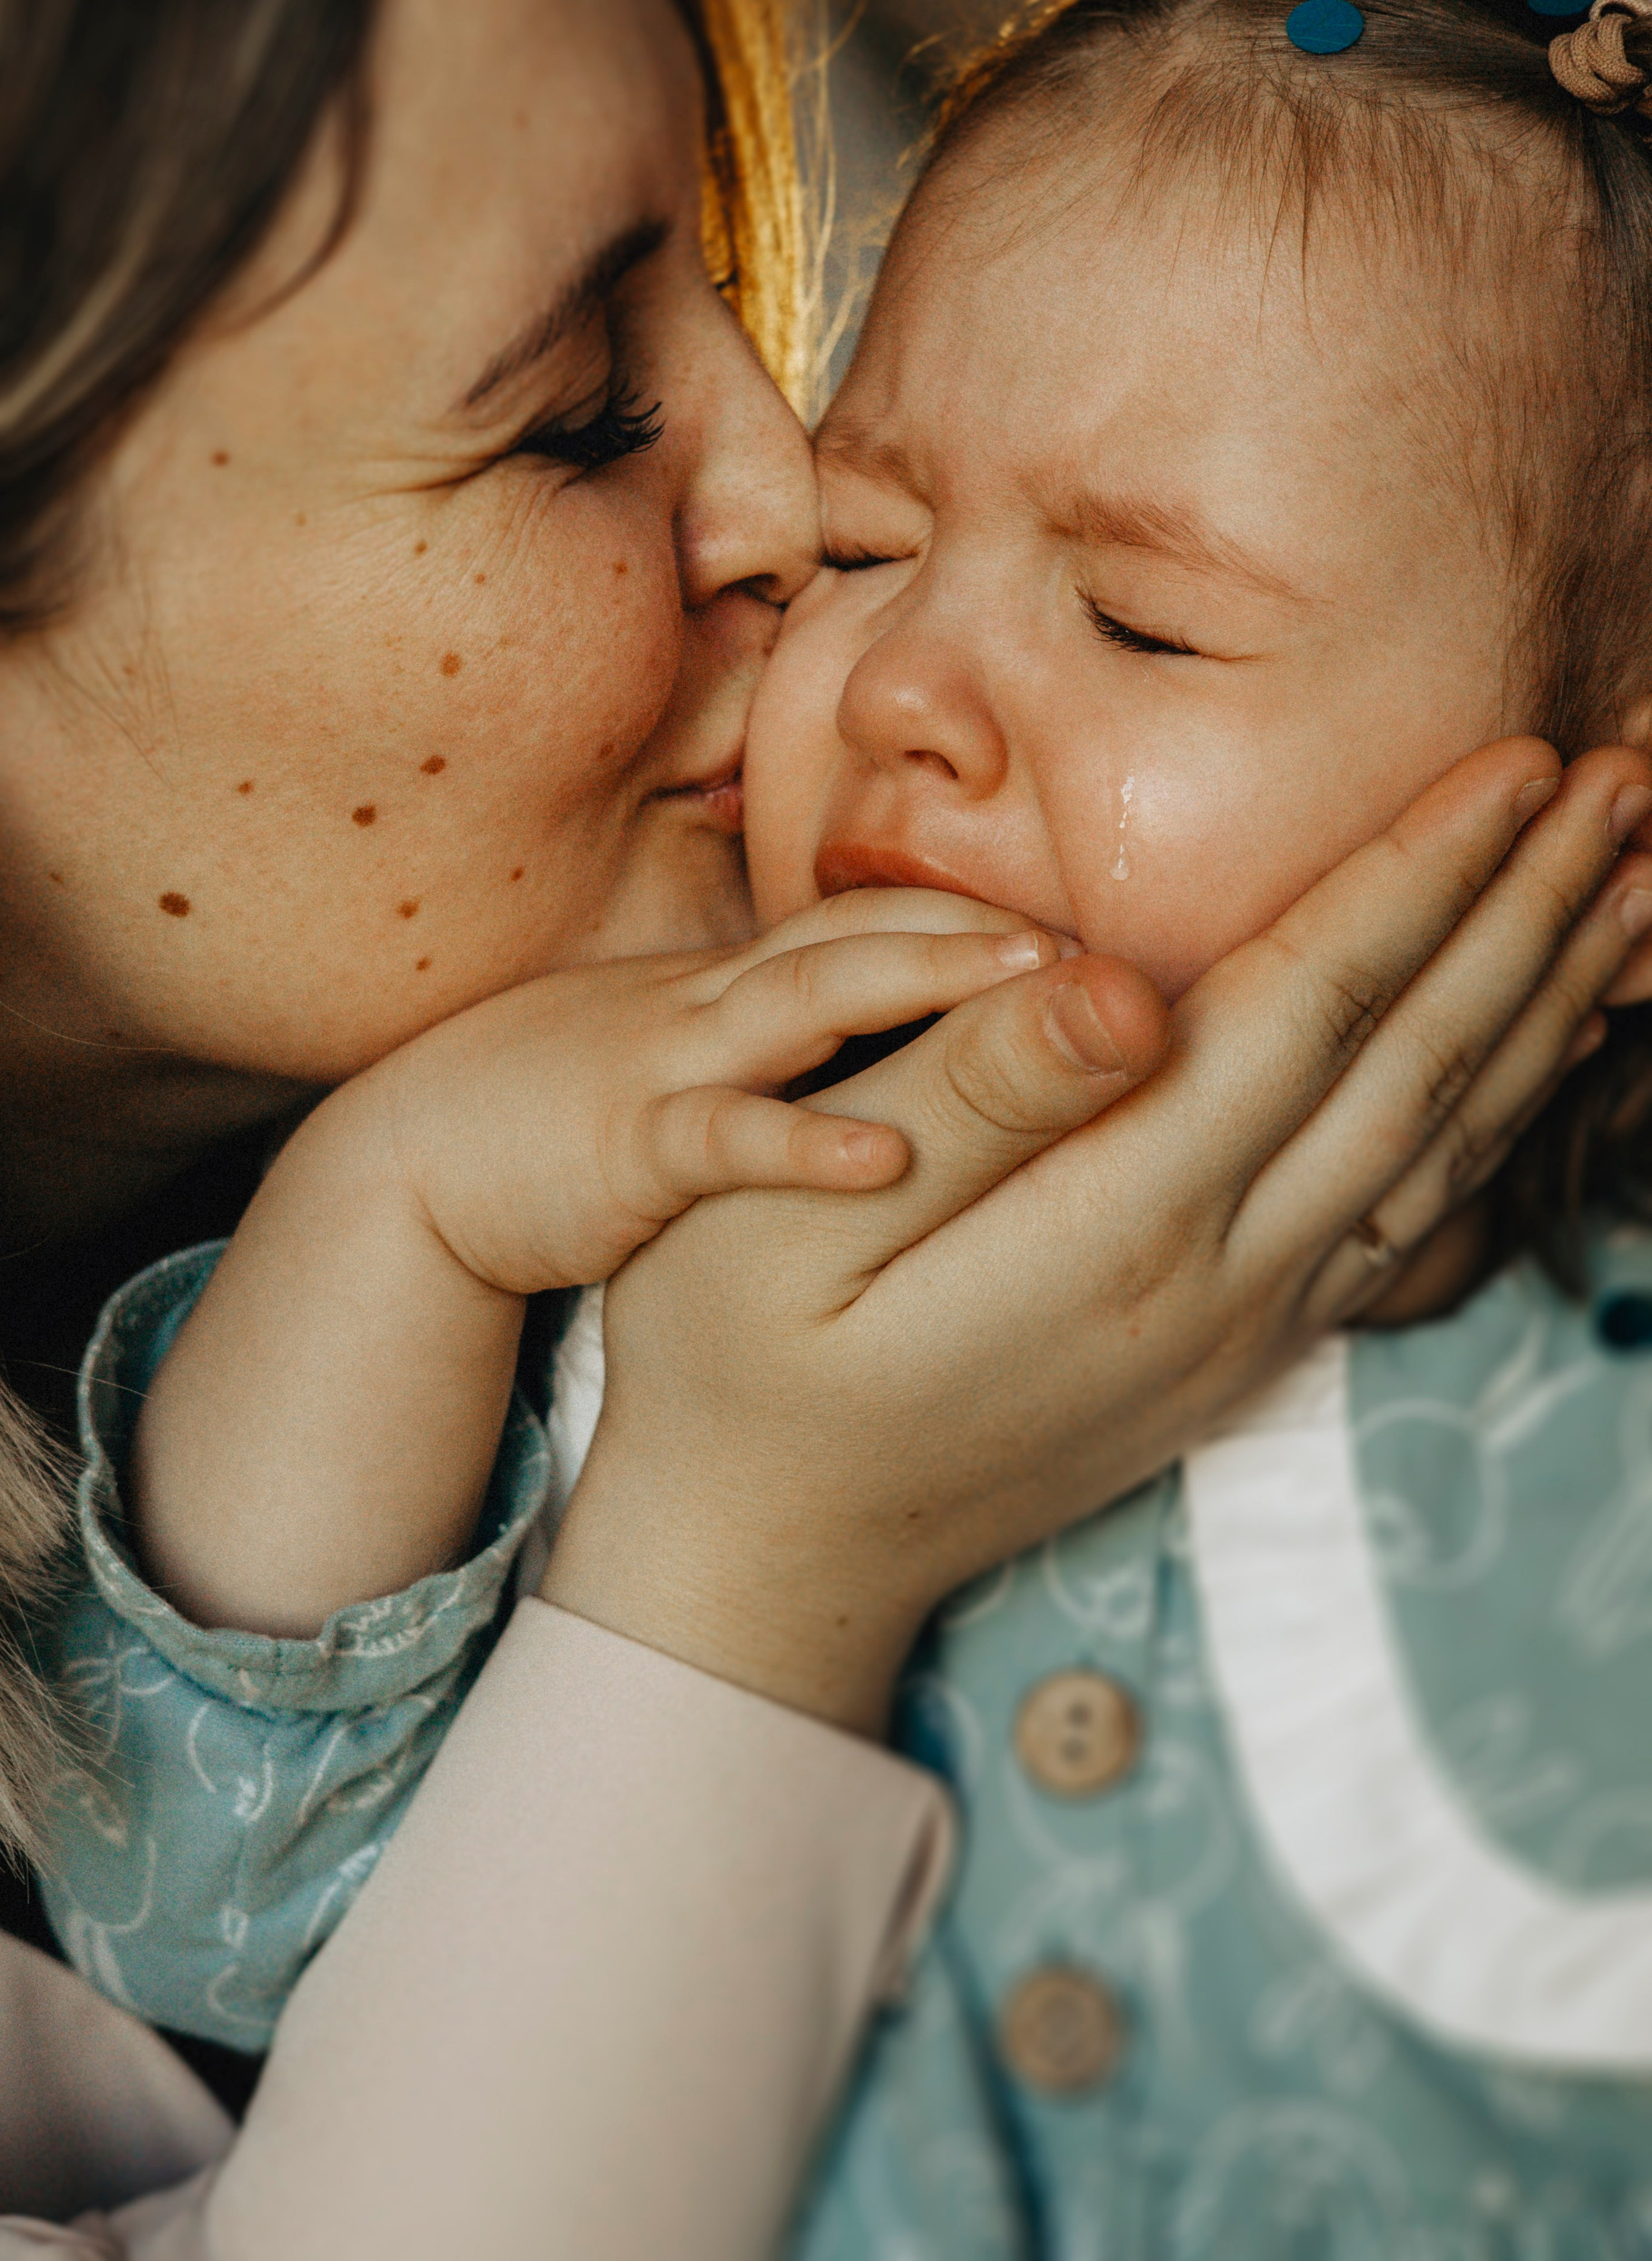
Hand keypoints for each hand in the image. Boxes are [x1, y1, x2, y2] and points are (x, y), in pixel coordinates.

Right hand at [377, 891, 1071, 1291]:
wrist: (420, 1164)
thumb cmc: (574, 1110)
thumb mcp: (694, 1058)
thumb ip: (791, 1035)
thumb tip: (906, 1027)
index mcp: (745, 990)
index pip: (875, 920)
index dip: (974, 914)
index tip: (1090, 931)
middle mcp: (724, 1006)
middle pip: (864, 936)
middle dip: (979, 926)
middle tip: (1103, 937)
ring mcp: (675, 1064)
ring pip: (807, 1002)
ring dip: (920, 984)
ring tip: (1028, 983)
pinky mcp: (629, 1147)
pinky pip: (722, 1137)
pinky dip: (801, 1142)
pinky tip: (886, 1157)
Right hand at [547, 739, 1651, 1732]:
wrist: (777, 1560)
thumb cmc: (746, 1368)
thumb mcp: (802, 1221)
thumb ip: (969, 1095)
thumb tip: (1115, 988)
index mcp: (1116, 1223)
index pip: (1307, 1008)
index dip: (1418, 877)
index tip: (1513, 764)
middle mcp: (1218, 1279)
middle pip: (1416, 1064)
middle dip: (1527, 915)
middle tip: (1623, 788)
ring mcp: (1243, 1329)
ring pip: (1443, 1146)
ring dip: (1543, 1009)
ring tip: (1625, 901)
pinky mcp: (1238, 1356)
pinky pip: (1414, 1222)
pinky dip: (1498, 1125)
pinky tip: (1529, 1067)